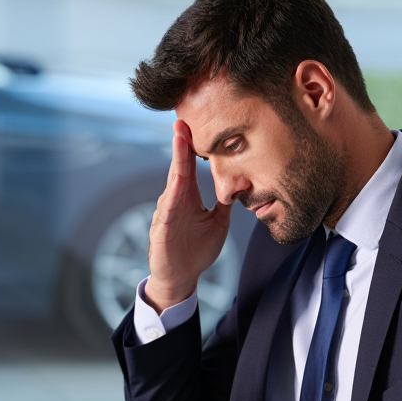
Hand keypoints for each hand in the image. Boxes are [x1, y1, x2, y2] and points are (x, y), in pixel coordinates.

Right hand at [143, 120, 232, 311]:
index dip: (192, 147)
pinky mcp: (162, 230)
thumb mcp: (218, 222)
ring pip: (173, 183)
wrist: (180, 278)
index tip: (196, 125)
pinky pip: (167, 209)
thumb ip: (225, 202)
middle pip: (178, 168)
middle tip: (182, 121)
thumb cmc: (196, 250)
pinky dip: (172, 195)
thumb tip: (240, 183)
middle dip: (180, 145)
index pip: (189, 167)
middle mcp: (175, 201)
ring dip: (176, 162)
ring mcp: (167, 213)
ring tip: (180, 141)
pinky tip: (177, 182)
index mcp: (188, 198)